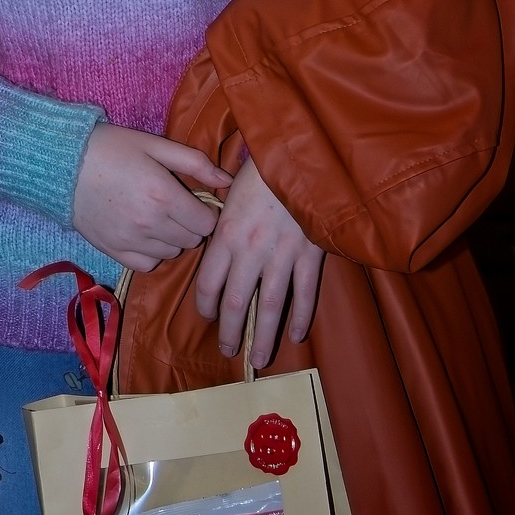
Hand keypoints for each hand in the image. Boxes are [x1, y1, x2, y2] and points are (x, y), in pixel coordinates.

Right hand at [72, 125, 230, 272]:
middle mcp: (151, 223)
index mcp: (164, 194)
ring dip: (173, 238)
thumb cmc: (110, 148)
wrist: (62, 164)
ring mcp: (132, 241)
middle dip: (191, 224)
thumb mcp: (154, 145)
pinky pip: (149, 264)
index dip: (207, 212)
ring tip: (159, 217)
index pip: (208, 223)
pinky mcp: (115, 252)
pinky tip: (144, 233)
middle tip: (177, 206)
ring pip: (173, 252)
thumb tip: (227, 180)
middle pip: (193, 240)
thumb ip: (194, 162)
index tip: (197, 201)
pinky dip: (153, 252)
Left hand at [194, 158, 322, 367]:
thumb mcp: (228, 194)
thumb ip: (221, 225)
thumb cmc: (260, 170)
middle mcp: (250, 250)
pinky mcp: (310, 254)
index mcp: (225, 234)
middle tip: (228, 351)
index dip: (205, 305)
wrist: (299, 155)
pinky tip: (296, 335)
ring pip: (269, 307)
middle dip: (229, 330)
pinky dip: (301, 316)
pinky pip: (305, 293)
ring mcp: (282, 255)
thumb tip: (213, 249)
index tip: (206, 316)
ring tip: (258, 358)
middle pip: (234, 301)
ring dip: (263, 336)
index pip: (208, 281)